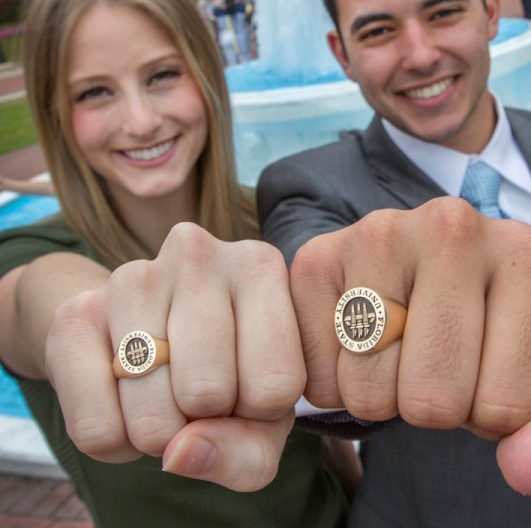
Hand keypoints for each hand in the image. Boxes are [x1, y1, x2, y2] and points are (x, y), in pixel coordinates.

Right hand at [45, 223, 304, 490]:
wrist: (139, 336)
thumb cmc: (228, 373)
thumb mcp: (264, 416)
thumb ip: (247, 454)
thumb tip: (180, 452)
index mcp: (262, 267)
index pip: (277, 386)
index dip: (262, 413)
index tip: (252, 388)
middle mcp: (199, 255)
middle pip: (209, 395)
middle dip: (205, 422)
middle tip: (202, 395)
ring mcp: (132, 277)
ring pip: (152, 420)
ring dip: (159, 436)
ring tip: (166, 397)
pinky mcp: (75, 314)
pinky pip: (96, 429)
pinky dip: (114, 442)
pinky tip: (125, 402)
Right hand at [291, 197, 530, 494]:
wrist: (424, 271)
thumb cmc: (487, 329)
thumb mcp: (530, 377)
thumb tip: (528, 473)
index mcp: (525, 255)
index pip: (507, 404)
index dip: (493, 415)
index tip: (489, 376)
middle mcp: (454, 227)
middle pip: (433, 399)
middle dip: (436, 408)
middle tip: (438, 368)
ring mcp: (379, 234)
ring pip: (369, 391)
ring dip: (383, 397)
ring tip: (400, 352)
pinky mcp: (316, 256)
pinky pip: (316, 378)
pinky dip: (334, 382)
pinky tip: (357, 343)